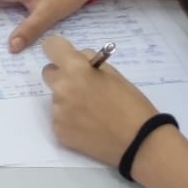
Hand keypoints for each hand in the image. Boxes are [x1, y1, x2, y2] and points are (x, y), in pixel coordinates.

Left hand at [40, 34, 162, 167]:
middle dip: (62, 76)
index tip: (66, 57)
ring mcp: (58, 111)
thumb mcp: (114, 74)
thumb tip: (78, 58)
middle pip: (49, 73)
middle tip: (83, 87)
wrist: (139, 142)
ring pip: (56, 98)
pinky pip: (59, 118)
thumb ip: (91, 63)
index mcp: (75, 69)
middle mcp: (61, 88)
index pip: (51, 46)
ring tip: (92, 112)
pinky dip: (70, 120)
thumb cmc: (131, 104)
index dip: (59, 50)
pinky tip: (89, 127)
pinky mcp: (58, 131)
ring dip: (68, 100)